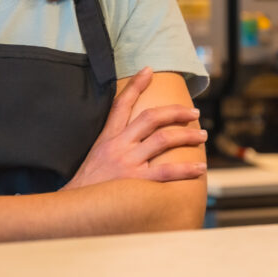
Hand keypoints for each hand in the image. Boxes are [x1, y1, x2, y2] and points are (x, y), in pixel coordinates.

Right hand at [64, 67, 206, 189]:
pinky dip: (185, 169)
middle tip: (193, 111)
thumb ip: (112, 142)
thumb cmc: (89, 184)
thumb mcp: (95, 155)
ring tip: (201, 135)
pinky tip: (200, 168)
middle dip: (175, 112)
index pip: (121, 104)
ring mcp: (128, 162)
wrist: (75, 206)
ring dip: (186, 135)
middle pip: (150, 118)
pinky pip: (166, 172)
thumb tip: (131, 135)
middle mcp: (119, 145)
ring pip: (163, 139)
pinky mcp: (136, 182)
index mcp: (107, 137)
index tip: (148, 71)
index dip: (135, 85)